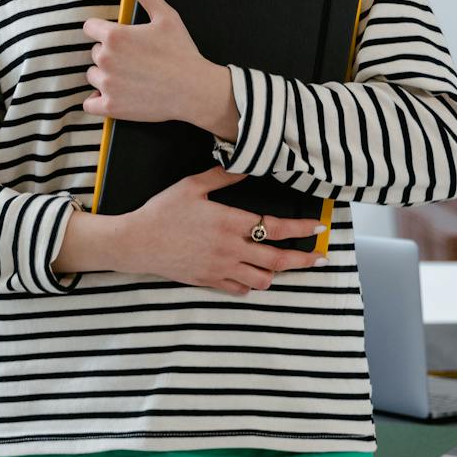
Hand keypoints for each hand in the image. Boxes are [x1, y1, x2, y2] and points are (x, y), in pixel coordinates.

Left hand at [82, 0, 227, 130]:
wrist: (194, 90)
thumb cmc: (181, 52)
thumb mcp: (165, 16)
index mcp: (114, 36)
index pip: (90, 28)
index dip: (105, 31)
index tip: (122, 39)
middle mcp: (105, 59)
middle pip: (95, 53)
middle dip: (111, 55)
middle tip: (136, 60)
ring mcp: (107, 84)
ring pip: (94, 76)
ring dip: (106, 76)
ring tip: (132, 77)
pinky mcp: (111, 107)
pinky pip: (90, 104)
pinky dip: (99, 101)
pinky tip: (117, 95)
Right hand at [123, 166, 325, 294]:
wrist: (137, 242)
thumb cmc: (162, 211)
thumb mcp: (192, 186)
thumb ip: (222, 177)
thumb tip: (246, 167)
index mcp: (229, 222)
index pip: (274, 227)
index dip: (300, 229)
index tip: (317, 228)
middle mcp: (230, 248)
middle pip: (277, 259)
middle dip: (303, 259)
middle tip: (319, 257)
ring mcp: (220, 268)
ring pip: (262, 279)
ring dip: (276, 272)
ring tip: (283, 264)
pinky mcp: (209, 280)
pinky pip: (240, 289)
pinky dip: (251, 284)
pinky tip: (253, 275)